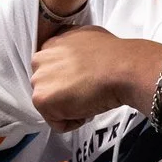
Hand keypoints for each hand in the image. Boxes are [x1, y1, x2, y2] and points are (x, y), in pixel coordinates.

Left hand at [30, 29, 161, 127]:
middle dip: (67, 95)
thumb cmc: (114, 58)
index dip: (70, 81)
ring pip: (51, 107)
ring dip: (71, 108)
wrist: (122, 69)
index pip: (51, 72)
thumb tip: (77, 60)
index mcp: (51, 44)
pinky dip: (74, 121)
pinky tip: (87, 106)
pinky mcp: (42, 99)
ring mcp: (39, 79)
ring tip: (88, 96)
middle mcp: (40, 59)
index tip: (83, 81)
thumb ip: (74, 50)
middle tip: (87, 89)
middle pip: (49, 89)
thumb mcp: (89, 38)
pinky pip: (57, 123)